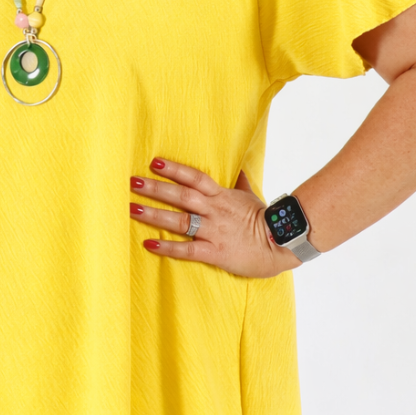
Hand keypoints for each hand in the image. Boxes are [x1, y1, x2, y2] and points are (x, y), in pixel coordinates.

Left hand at [129, 158, 300, 277]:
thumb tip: (239, 168)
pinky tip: (149, 243)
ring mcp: (213, 231)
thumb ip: (240, 183)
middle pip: (181, 196)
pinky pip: (187, 249)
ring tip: (133, 208)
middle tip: (132, 182)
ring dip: (155, 214)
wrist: (282, 243)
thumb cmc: (266, 220)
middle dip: (156, 188)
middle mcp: (214, 211)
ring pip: (180, 220)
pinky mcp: (214, 252)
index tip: (154, 162)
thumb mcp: (252, 196)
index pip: (194, 178)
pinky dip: (167, 247)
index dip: (174, 169)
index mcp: (222, 196)